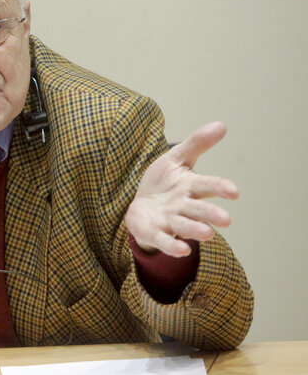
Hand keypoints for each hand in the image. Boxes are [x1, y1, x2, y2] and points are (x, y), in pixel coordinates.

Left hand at [124, 121, 238, 256]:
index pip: (207, 185)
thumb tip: (221, 124)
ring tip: (208, 234)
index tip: (234, 191)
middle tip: (226, 220)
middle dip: (211, 213)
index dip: (220, 187)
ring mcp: (170, 221)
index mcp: (190, 186)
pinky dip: (172, 246)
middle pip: (198, 209)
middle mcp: (183, 206)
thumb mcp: (175, 159)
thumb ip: (196, 144)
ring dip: (195, 230)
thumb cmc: (163, 182)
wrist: (140, 206)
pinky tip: (182, 250)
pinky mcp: (155, 233)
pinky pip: (164, 240)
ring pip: (184, 226)